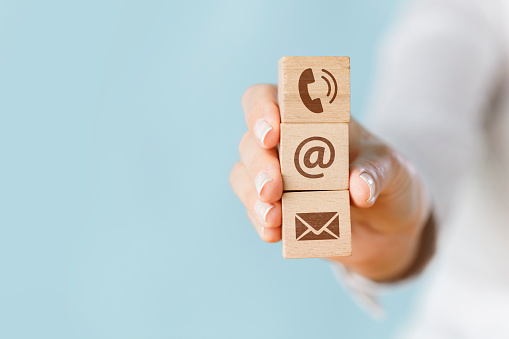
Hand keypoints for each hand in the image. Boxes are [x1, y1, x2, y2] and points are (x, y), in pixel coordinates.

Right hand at [230, 84, 431, 281]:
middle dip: (258, 164)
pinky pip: (256, 212)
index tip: (274, 131)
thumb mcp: (394, 168)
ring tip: (273, 217)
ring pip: (243, 178)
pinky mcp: (276, 210)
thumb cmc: (386, 179)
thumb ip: (377, 171)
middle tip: (272, 188)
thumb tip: (358, 188)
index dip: (262, 109)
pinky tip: (274, 233)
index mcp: (308, 118)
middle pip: (251, 143)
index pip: (268, 99)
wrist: (388, 225)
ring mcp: (276, 179)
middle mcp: (284, 145)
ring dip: (254, 196)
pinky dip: (261, 222)